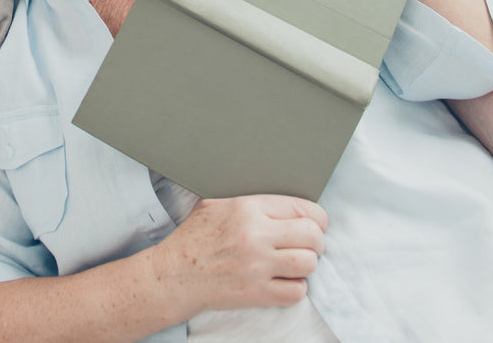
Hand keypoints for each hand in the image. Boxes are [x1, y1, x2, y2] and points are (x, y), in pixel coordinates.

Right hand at [151, 195, 326, 314]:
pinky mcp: (257, 293)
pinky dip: (296, 288)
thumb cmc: (194, 237)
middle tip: (310, 245)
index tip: (316, 224)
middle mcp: (256, 235)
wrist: (175, 274)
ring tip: (297, 263)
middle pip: (312, 235)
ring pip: (309, 263)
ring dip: (307, 265)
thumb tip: (278, 199)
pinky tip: (285, 281)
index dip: (316, 217)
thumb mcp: (216, 203)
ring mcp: (257, 266)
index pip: (301, 207)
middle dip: (317, 241)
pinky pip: (296, 292)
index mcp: (247, 207)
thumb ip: (248, 199)